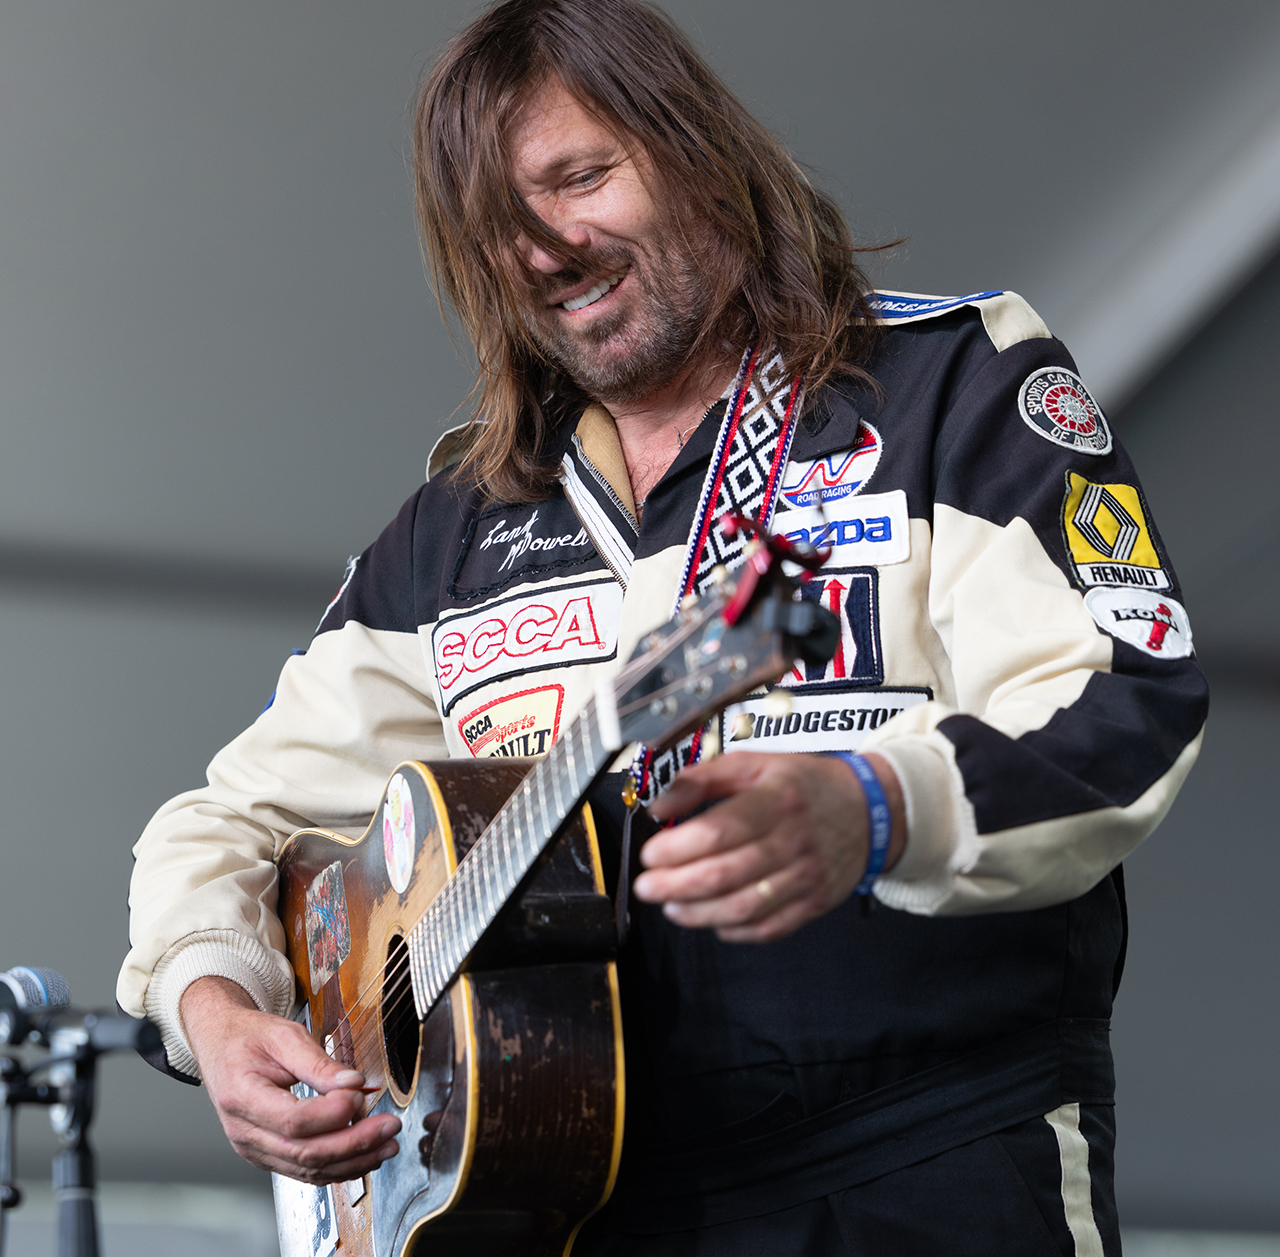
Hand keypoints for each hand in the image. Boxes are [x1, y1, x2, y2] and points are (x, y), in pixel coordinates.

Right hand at [180, 976, 400, 1183]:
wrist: (221, 1046)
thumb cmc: (250, 1038)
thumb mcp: (284, 1036)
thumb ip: (318, 1062)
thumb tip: (353, 1082)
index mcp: (242, 1096)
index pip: (292, 1120)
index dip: (331, 1114)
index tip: (361, 1095)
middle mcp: (244, 1132)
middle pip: (304, 1152)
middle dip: (354, 1143)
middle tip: (389, 1126)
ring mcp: (254, 1148)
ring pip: (307, 1170)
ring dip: (353, 1162)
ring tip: (387, 1145)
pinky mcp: (267, 1155)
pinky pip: (304, 1171)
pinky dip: (338, 1167)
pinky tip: (365, 1156)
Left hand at [632, 751, 905, 941]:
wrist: (870, 808)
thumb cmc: (804, 785)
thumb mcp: (755, 764)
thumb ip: (703, 780)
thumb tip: (659, 805)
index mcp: (776, 800)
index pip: (720, 831)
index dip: (678, 848)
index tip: (650, 854)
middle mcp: (794, 841)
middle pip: (725, 874)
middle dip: (676, 885)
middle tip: (646, 887)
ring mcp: (807, 876)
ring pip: (744, 907)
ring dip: (699, 913)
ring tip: (672, 906)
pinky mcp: (814, 902)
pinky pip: (769, 927)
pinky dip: (734, 930)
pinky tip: (712, 920)